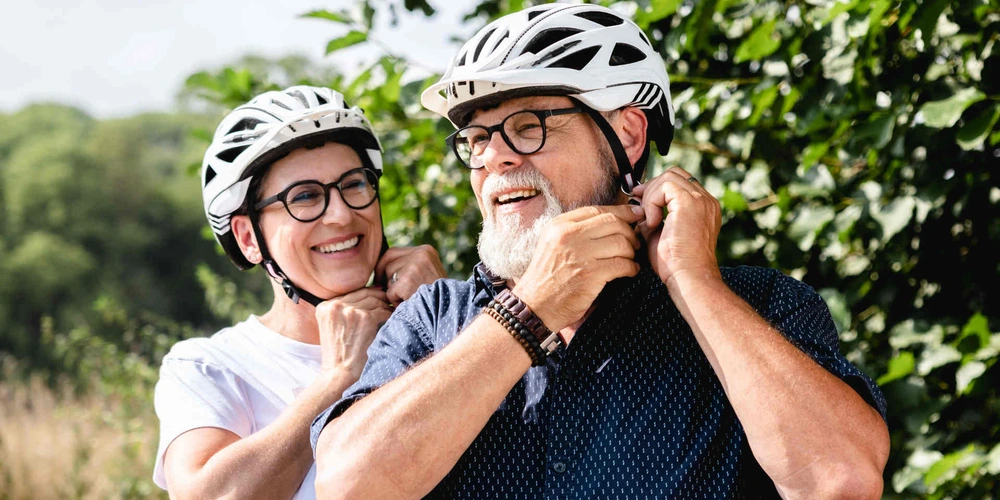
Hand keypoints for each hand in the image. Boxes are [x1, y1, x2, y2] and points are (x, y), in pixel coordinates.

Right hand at [315, 288, 392, 376]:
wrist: (339, 373)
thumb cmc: (339, 354)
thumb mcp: (331, 327)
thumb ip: (342, 311)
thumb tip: (368, 295)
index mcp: (325, 306)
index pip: (352, 293)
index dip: (367, 295)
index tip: (377, 298)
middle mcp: (336, 306)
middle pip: (365, 294)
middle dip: (378, 299)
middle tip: (387, 304)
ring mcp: (351, 311)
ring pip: (376, 301)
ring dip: (385, 307)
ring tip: (390, 314)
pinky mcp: (365, 318)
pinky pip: (384, 311)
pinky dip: (389, 316)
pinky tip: (390, 322)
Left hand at [375, 245, 446, 305]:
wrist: (449, 311)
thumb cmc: (436, 295)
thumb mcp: (427, 272)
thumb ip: (408, 265)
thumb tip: (379, 267)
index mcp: (426, 250)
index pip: (392, 252)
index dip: (383, 266)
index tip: (380, 279)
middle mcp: (421, 254)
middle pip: (387, 263)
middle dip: (386, 279)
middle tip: (393, 292)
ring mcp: (415, 267)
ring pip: (387, 278)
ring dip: (393, 292)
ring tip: (410, 298)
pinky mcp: (408, 281)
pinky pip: (390, 293)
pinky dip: (396, 302)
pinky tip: (410, 304)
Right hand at [512, 205, 642, 337]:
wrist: (535, 306)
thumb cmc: (547, 277)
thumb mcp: (554, 244)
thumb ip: (576, 231)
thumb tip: (612, 220)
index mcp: (559, 225)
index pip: (597, 210)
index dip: (621, 211)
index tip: (635, 215)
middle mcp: (569, 235)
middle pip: (613, 222)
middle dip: (630, 232)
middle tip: (635, 243)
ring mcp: (580, 254)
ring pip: (621, 242)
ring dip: (631, 252)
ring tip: (630, 259)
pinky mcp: (591, 274)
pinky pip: (622, 264)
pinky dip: (632, 268)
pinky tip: (631, 271)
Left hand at [632, 167, 721, 286]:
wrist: (688, 278)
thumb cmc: (675, 265)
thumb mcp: (660, 236)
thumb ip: (652, 218)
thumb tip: (636, 208)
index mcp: (704, 208)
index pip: (680, 182)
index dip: (658, 187)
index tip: (640, 200)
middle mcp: (706, 201)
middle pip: (675, 173)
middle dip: (652, 185)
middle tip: (638, 202)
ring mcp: (701, 200)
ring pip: (668, 177)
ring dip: (651, 195)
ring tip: (649, 220)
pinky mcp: (690, 203)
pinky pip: (665, 186)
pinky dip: (652, 201)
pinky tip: (653, 222)